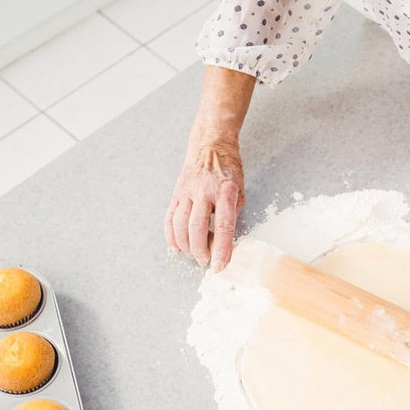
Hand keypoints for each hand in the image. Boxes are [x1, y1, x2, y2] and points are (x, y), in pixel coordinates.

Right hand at [166, 66, 255, 269]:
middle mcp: (203, 191)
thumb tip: (225, 242)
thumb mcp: (240, 191)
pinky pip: (169, 218)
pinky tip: (176, 247)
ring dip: (186, 245)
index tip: (220, 265)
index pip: (223, 225)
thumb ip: (232, 214)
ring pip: (180, 225)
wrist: (211, 145)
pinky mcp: (176, 193)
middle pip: (197, 227)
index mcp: (224, 191)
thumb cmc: (228, 170)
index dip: (222, 248)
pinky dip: (171, 236)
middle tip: (205, 261)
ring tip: (193, 255)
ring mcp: (187, 191)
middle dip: (200, 250)